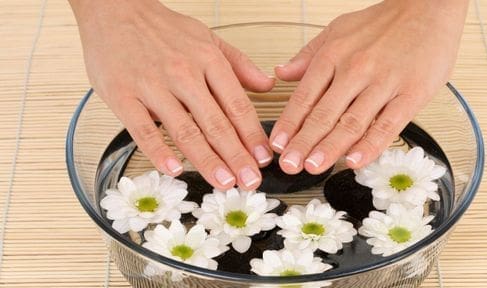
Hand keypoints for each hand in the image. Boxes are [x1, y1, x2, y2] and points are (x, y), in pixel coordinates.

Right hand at [70, 0, 274, 189]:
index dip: (252, 135)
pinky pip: (142, 129)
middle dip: (236, 156)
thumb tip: (267, 86)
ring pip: (184, 130)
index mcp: (207, 60)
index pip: (237, 105)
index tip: (263, 158)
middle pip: (216, 123)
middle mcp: (183, 73)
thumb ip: (239, 64)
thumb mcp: (208, 38)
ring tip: (224, 182)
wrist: (113, 8)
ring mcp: (152, 85)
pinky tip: (174, 170)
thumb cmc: (162, 28)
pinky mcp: (122, 95)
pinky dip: (159, 152)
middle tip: (250, 182)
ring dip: (207, 161)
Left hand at [270, 0, 467, 173]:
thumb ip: (308, 55)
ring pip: (352, 122)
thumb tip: (281, 73)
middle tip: (288, 165)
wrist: (429, 6)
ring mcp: (384, 83)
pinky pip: (388, 125)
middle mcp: (355, 70)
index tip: (277, 145)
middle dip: (303, 143)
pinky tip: (355, 161)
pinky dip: (371, 146)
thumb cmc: (383, 22)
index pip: (304, 97)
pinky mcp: (412, 94)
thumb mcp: (337, 30)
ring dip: (330, 148)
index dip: (289, 124)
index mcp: (334, 55)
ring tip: (313, 167)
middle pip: (324, 114)